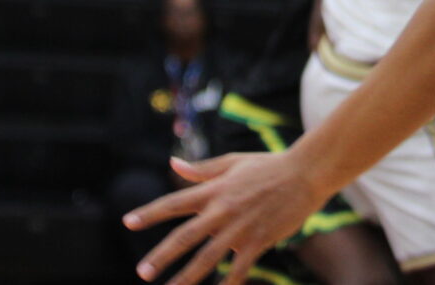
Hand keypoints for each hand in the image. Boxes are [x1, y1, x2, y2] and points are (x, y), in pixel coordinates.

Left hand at [126, 152, 323, 284]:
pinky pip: (239, 269)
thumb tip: (173, 164)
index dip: (150, 212)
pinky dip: (228, 284)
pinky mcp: (259, 241)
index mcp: (214, 189)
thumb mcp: (234, 161)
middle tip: (143, 272)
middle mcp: (223, 210)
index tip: (127, 222)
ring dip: (186, 277)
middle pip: (184, 236)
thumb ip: (202, 169)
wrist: (307, 172)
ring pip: (207, 258)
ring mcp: (240, 227)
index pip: (174, 202)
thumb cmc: (269, 165)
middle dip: (161, 256)